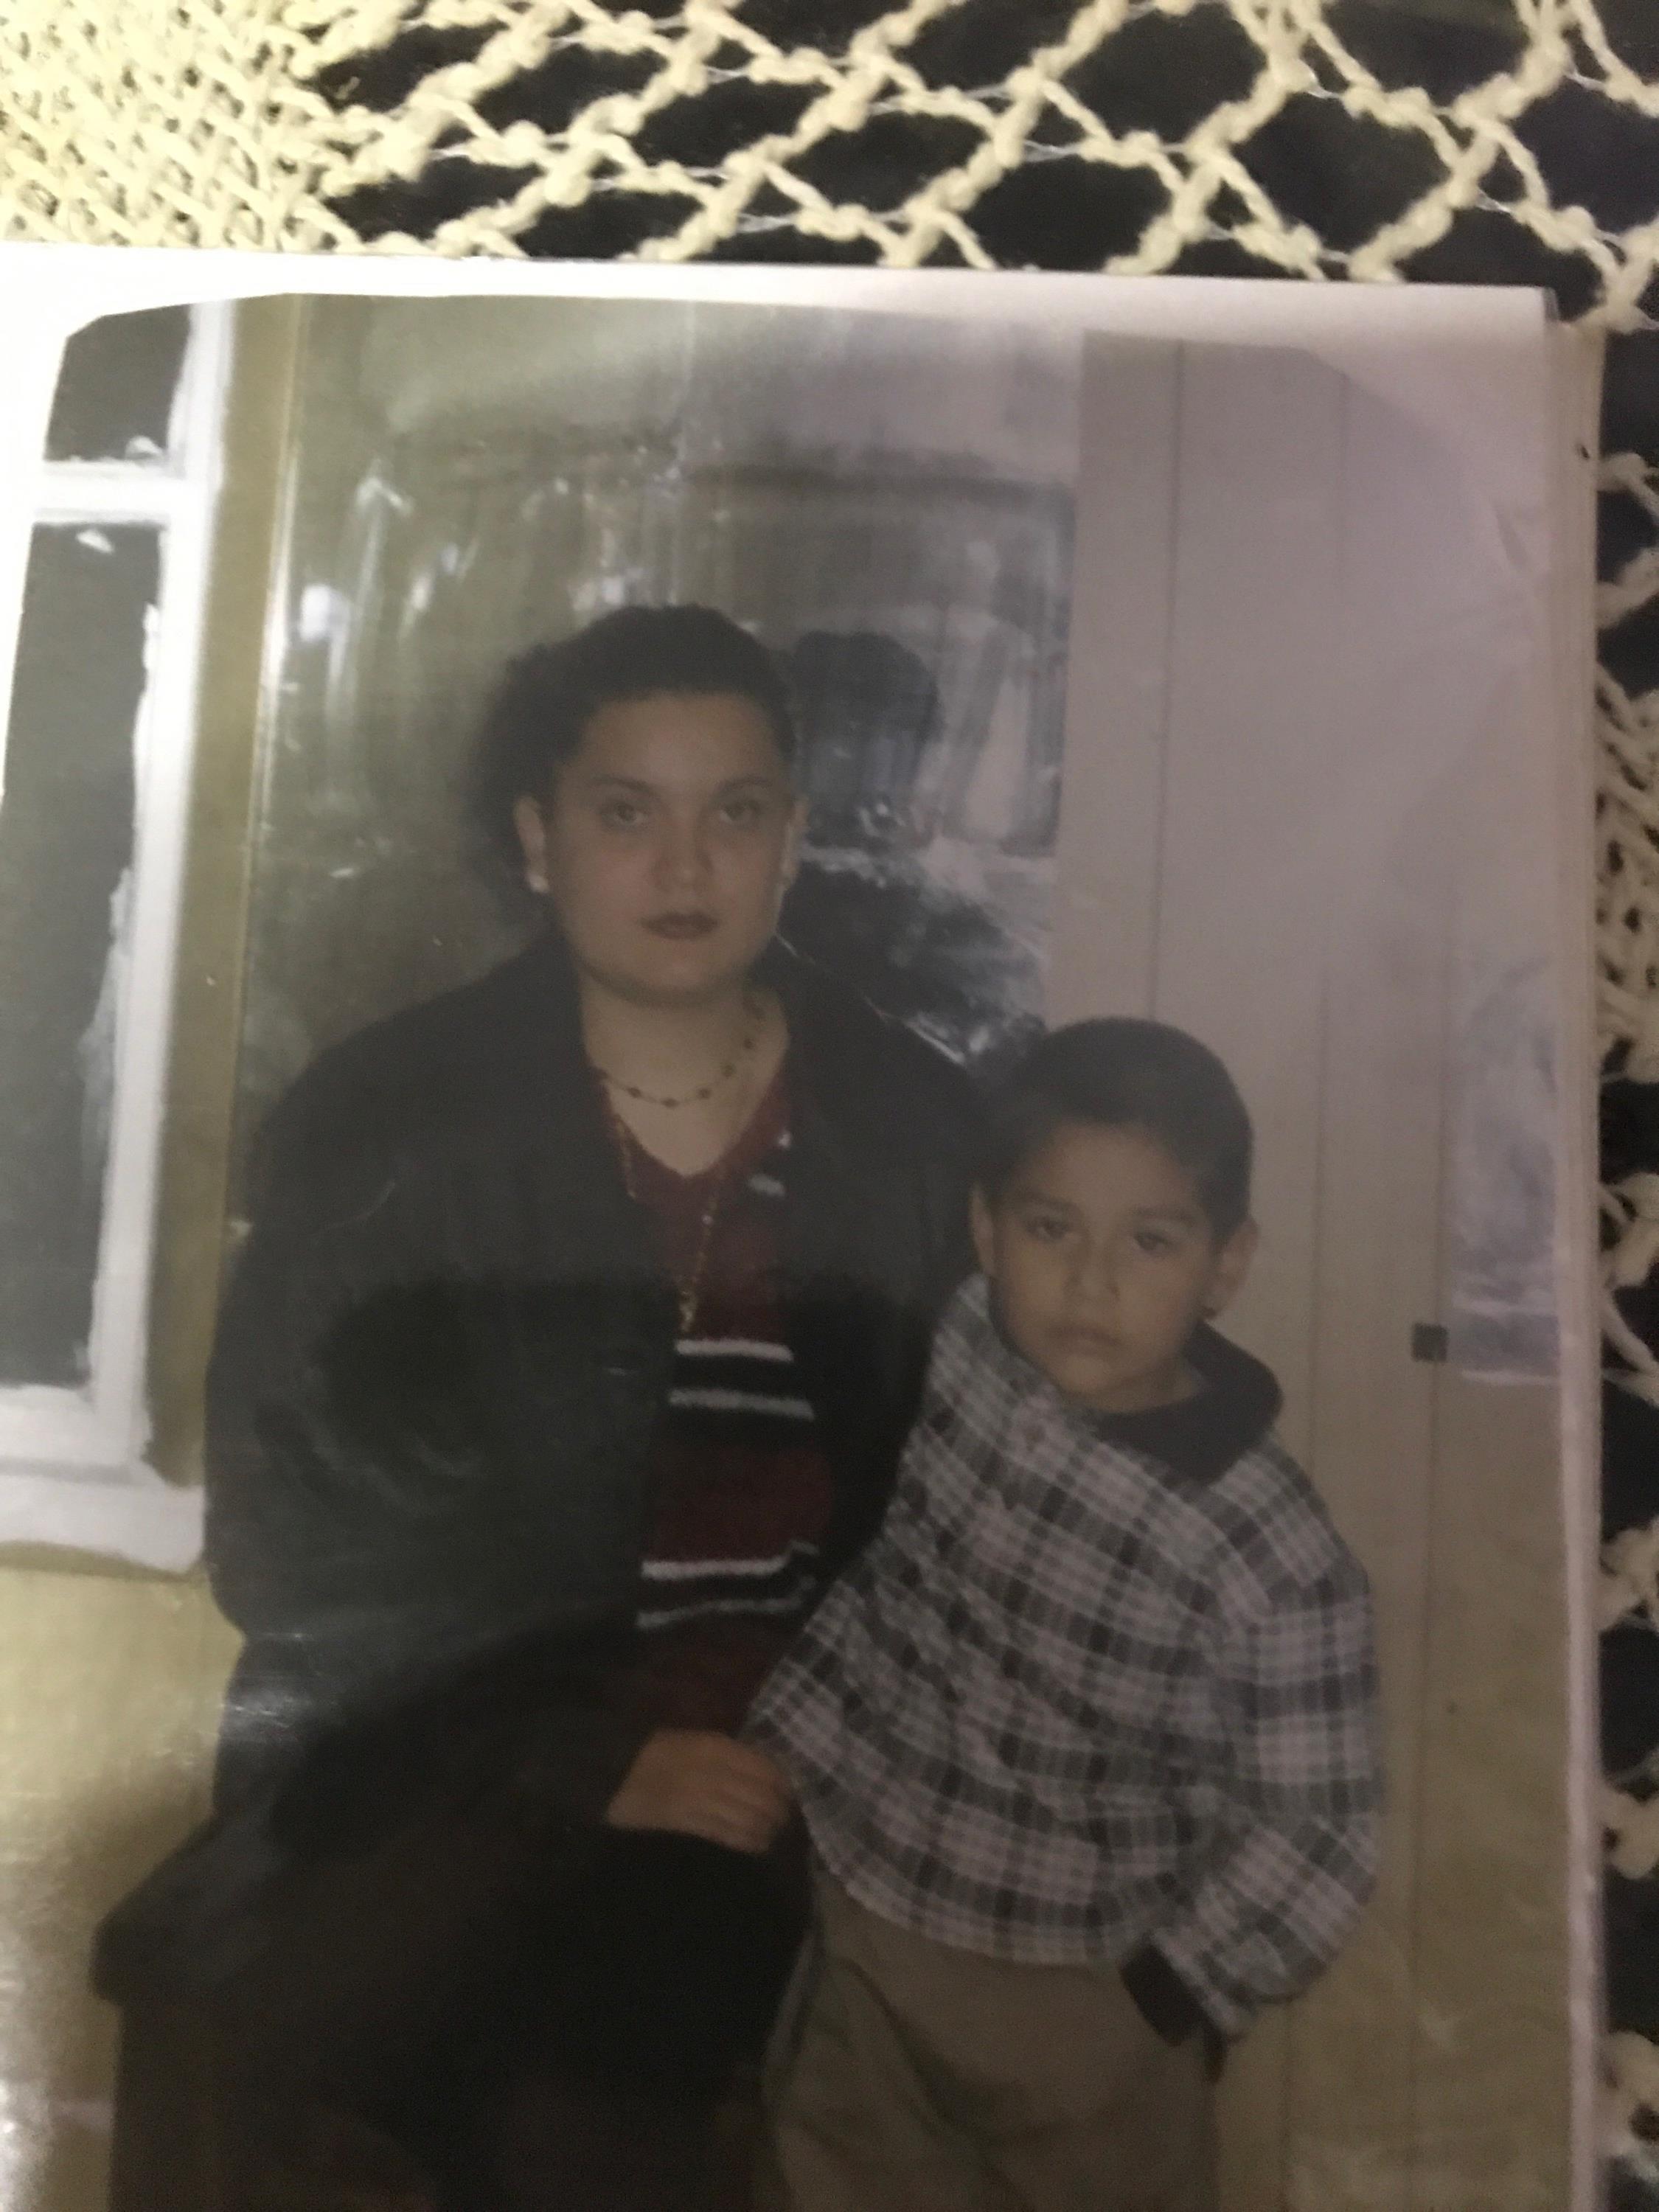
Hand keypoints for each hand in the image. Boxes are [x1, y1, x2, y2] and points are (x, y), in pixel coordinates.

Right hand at [605, 1729, 793, 1852]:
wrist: (611, 1769)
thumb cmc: (654, 1751)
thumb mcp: (694, 1740)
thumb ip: (727, 1753)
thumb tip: (764, 1770)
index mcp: (715, 1745)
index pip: (765, 1767)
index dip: (784, 1784)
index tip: (792, 1793)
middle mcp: (712, 1770)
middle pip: (762, 1795)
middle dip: (780, 1810)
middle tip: (786, 1818)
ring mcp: (699, 1798)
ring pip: (749, 1817)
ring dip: (767, 1828)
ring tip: (773, 1834)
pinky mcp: (685, 1822)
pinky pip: (727, 1835)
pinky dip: (748, 1841)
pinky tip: (757, 1845)